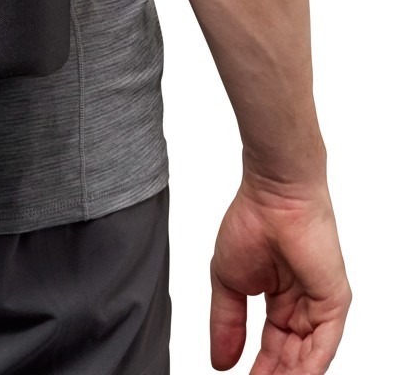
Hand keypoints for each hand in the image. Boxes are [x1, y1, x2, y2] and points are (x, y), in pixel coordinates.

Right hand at [209, 172, 350, 372]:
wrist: (271, 197)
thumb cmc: (250, 224)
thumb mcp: (228, 282)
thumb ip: (226, 322)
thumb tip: (220, 361)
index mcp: (280, 299)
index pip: (273, 346)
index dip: (258, 369)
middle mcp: (303, 306)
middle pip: (290, 357)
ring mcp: (320, 306)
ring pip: (307, 357)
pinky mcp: (334, 302)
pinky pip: (323, 345)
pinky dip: (307, 367)